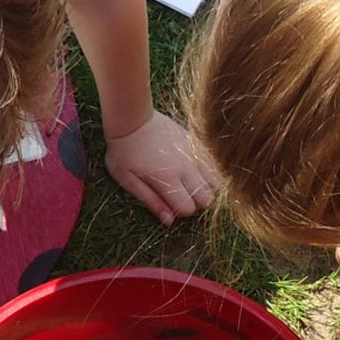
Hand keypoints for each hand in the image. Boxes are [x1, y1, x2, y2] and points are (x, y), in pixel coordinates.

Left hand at [103, 110, 215, 224]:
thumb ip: (150, 201)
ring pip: (215, 183)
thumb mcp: (127, 180)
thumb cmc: (124, 152)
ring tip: (188, 185)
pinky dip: (209, 175)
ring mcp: (194, 155)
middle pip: (206, 199)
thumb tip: (169, 221)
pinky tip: (195, 173)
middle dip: (195, 203)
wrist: (133, 119)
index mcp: (167, 179)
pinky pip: (213, 166)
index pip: (188, 208)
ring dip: (204, 189)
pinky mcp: (196, 145)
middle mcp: (186, 168)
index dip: (179, 211)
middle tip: (180, 195)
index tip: (169, 203)